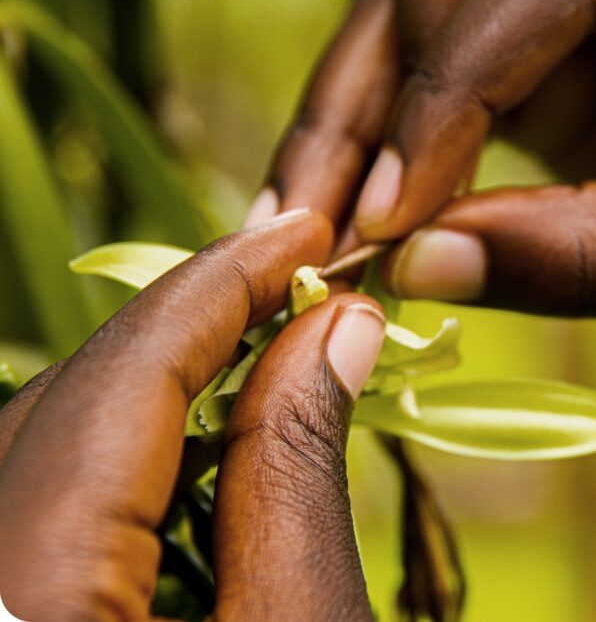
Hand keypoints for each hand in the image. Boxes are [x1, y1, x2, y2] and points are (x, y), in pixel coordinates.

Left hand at [0, 210, 384, 620]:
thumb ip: (297, 470)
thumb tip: (337, 326)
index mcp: (28, 590)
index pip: (125, 375)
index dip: (224, 285)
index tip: (303, 237)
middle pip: (78, 394)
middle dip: (196, 329)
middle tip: (295, 291)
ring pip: (56, 439)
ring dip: (166, 389)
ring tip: (266, 360)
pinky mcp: (4, 600)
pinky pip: (43, 498)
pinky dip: (131, 456)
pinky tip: (204, 450)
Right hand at [254, 0, 595, 315]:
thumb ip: (592, 253)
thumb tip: (416, 266)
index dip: (453, 90)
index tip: (393, 220)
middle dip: (376, 76)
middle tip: (322, 215)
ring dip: (347, 112)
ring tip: (303, 226)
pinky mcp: (533, 49)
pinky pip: (428, 62)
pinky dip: (375, 137)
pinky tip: (343, 212)